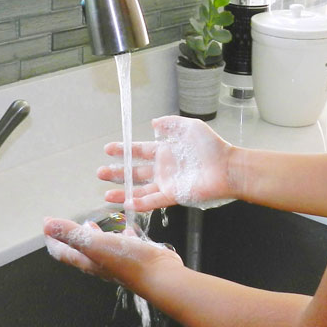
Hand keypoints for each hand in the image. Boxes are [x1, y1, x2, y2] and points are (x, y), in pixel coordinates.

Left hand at [43, 217, 181, 288]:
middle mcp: (100, 263)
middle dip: (70, 237)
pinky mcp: (133, 256)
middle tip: (65, 225)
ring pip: (101, 247)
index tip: (47, 224)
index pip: (63, 252)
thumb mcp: (94, 243)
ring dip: (94, 235)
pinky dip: (120, 234)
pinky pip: (124, 244)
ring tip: (92, 224)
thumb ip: (71, 233)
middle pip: (80, 251)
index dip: (52, 239)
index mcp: (87, 260)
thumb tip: (47, 225)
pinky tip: (126, 228)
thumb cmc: (127, 261)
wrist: (159, 275)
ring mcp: (117, 261)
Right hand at [99, 116, 236, 210]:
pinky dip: (140, 203)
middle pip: (135, 172)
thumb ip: (171, 124)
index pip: (139, 151)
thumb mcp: (189, 127)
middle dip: (117, 173)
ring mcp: (168, 183)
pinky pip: (153, 201)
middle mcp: (164, 168)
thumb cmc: (211, 147)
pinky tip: (126, 204)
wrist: (227, 167)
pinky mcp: (174, 196)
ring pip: (140, 190)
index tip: (108, 149)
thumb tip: (153, 123)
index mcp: (166, 151)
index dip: (123, 150)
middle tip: (100, 173)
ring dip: (123, 192)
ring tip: (106, 194)